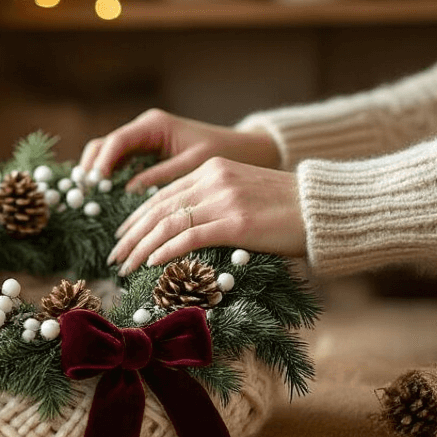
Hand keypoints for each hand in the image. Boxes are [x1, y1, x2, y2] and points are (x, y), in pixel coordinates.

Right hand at [78, 108, 280, 192]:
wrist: (247, 148)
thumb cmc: (226, 153)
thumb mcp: (194, 165)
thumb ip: (160, 175)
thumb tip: (127, 191)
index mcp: (155, 125)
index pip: (116, 142)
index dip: (101, 164)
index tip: (94, 186)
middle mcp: (145, 128)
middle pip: (104, 145)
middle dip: (92, 169)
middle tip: (84, 197)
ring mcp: (144, 140)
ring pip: (109, 155)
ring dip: (99, 177)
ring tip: (93, 203)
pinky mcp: (148, 153)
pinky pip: (122, 164)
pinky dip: (112, 180)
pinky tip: (109, 201)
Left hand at [107, 157, 306, 275]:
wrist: (323, 206)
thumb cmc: (286, 208)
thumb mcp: (243, 193)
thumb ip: (214, 203)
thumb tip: (183, 231)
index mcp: (211, 169)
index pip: (161, 194)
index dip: (137, 218)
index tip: (122, 237)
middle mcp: (212, 179)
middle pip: (157, 209)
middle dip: (131, 235)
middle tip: (114, 256)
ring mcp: (224, 200)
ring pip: (167, 224)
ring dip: (141, 248)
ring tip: (124, 267)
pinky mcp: (236, 222)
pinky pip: (189, 237)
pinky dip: (165, 251)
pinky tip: (150, 264)